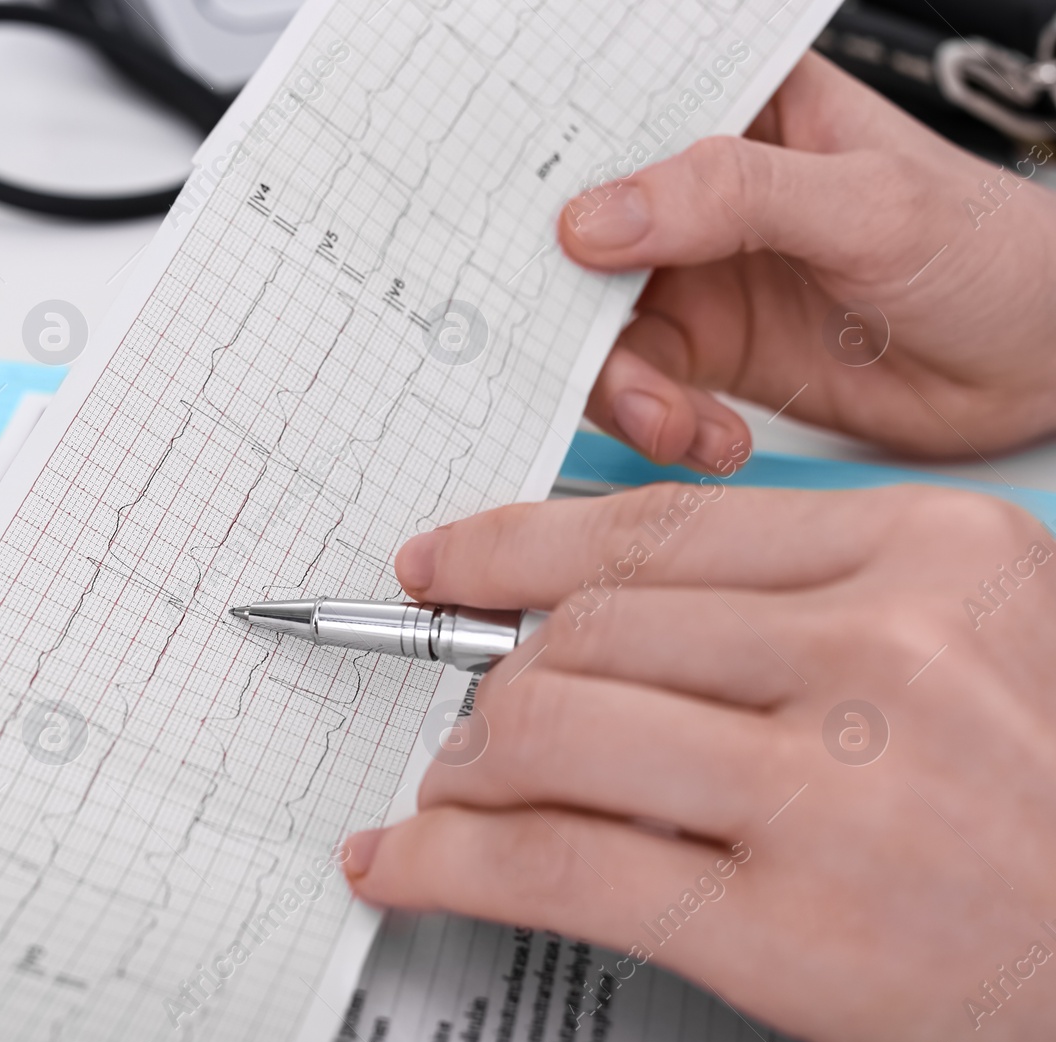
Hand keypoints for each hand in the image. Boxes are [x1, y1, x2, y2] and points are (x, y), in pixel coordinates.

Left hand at [343, 484, 1055, 1041]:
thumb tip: (594, 623)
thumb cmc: (1052, 805)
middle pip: (589, 631)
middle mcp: (884, 654)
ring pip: (550, 730)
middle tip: (467, 716)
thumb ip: (801, 610)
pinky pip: (557, 865)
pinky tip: (403, 865)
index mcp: (930, 555)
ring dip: (464, 765)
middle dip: (494, 677)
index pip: (656, 530)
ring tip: (449, 794)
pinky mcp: (793, 931)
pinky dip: (447, 863)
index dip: (516, 546)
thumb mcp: (973, 645)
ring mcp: (837, 793)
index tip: (447, 562)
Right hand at [560, 53, 1055, 469]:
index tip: (530, 233)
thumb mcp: (868, 203)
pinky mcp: (705, 356)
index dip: (558, 173)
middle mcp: (701, 193)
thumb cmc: (991, 254)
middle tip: (574, 351)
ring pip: (595, 329)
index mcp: (740, 109)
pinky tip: (712, 437)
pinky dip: (662, 427)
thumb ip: (731, 198)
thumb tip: (595, 218)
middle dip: (565, 306)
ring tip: (672, 419)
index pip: (617, 122)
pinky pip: (640, 393)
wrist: (1039, 372)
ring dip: (620, 387)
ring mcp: (695, 277)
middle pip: (580, 239)